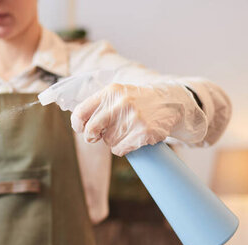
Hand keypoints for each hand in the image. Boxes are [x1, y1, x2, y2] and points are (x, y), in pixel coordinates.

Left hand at [70, 82, 206, 155]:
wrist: (169, 103)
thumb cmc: (137, 102)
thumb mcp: (117, 95)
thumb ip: (98, 106)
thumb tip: (78, 124)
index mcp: (110, 92)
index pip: (81, 112)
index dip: (77, 124)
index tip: (81, 129)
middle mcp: (120, 103)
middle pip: (91, 131)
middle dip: (92, 136)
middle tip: (97, 136)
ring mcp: (133, 118)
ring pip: (108, 142)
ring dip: (114, 141)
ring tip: (127, 130)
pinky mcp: (143, 132)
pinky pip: (120, 149)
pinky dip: (124, 148)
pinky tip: (133, 138)